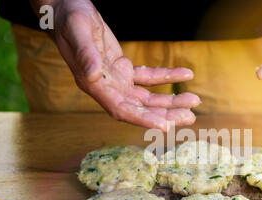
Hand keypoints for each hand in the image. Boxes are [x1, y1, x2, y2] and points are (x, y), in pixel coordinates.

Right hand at [38, 0, 199, 130]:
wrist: (68, 12)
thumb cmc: (69, 22)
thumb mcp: (78, 34)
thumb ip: (86, 56)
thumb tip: (93, 76)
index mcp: (95, 87)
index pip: (122, 110)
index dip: (143, 119)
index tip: (165, 126)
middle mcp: (108, 89)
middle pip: (140, 108)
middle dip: (165, 114)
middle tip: (190, 116)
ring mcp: (117, 81)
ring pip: (148, 97)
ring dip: (170, 100)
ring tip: (193, 100)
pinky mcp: (124, 70)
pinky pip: (149, 77)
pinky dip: (167, 76)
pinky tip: (184, 74)